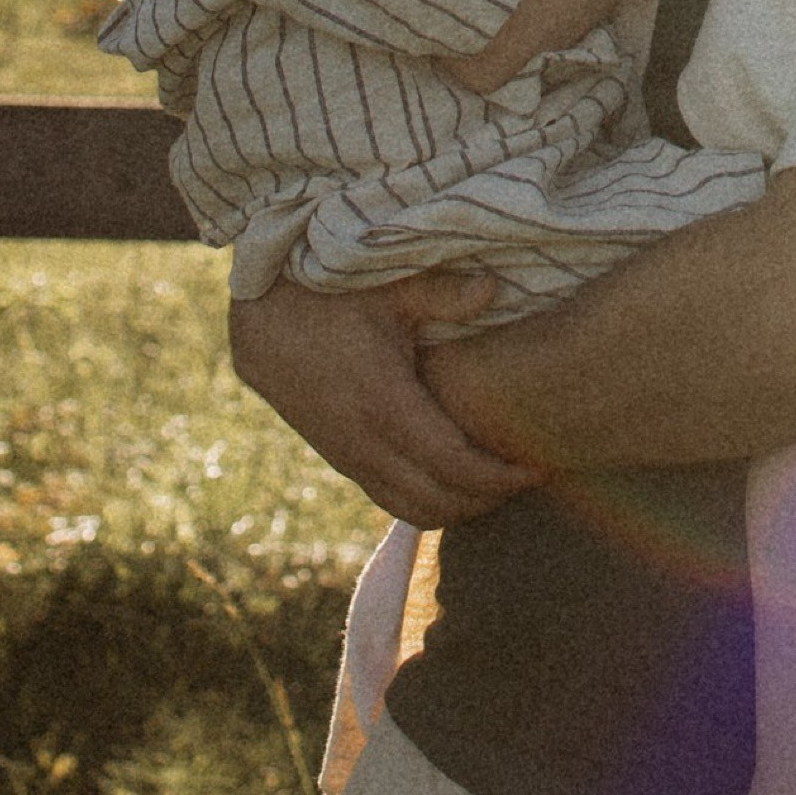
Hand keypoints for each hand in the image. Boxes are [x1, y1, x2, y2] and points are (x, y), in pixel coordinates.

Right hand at [228, 272, 543, 525]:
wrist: (259, 314)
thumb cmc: (329, 291)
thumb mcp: (389, 285)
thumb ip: (444, 292)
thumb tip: (494, 287)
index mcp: (383, 404)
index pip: (454, 467)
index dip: (499, 478)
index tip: (536, 471)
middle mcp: (363, 442)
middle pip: (437, 503)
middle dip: (486, 499)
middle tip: (524, 478)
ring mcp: (346, 456)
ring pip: (409, 510)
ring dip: (455, 508)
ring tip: (494, 482)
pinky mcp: (336, 457)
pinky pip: (386, 497)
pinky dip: (424, 501)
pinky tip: (451, 478)